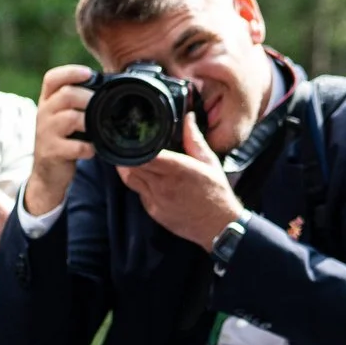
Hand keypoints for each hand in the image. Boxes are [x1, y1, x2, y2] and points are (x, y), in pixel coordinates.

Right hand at [24, 65, 95, 217]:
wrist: (47, 174)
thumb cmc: (61, 141)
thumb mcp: (61, 117)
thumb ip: (76, 102)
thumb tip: (107, 87)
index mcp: (46, 101)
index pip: (52, 78)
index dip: (70, 72)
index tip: (88, 73)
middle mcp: (43, 114)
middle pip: (66, 95)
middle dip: (88, 98)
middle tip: (101, 106)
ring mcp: (46, 133)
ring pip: (71, 118)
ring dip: (89, 122)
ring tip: (96, 129)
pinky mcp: (52, 152)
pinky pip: (76, 146)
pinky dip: (89, 148)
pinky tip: (91, 150)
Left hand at [115, 114, 245, 250]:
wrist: (218, 226)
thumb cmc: (216, 193)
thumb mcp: (209, 162)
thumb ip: (194, 139)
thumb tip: (188, 118)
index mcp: (176, 169)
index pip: (145, 155)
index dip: (135, 146)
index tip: (134, 137)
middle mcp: (163, 185)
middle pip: (133, 166)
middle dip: (128, 155)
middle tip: (128, 146)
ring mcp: (156, 200)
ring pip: (131, 180)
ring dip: (129, 169)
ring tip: (130, 159)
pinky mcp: (153, 211)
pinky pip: (139, 193)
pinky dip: (139, 184)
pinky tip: (146, 179)